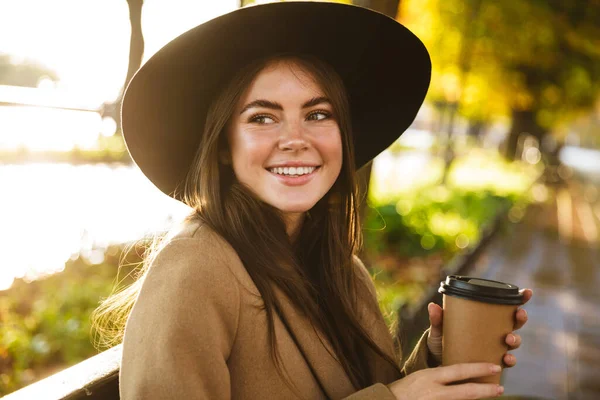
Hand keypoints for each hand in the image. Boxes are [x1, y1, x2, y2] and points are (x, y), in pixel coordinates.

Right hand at [387, 363, 503, 399]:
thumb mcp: (421, 376)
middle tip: (501, 388)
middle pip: (467, 391)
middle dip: (486, 390)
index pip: (459, 370)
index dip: (479, 369)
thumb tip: (458, 373)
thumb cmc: (405, 389)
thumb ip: (439, 375)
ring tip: (491, 395)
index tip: (494, 367)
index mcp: (431, 376)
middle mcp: (435, 392)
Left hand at [426, 288, 533, 367]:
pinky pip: (506, 362)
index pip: (505, 307)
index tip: (527, 292)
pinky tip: (506, 359)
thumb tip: (433, 306)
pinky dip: (509, 360)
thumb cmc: (441, 341)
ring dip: (515, 339)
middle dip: (520, 318)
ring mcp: (495, 347)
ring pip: (514, 342)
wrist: (437, 363)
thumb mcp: (440, 329)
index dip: (520, 299)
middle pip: (514, 323)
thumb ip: (438, 319)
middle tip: (518, 315)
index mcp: (485, 319)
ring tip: (508, 339)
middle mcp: (494, 332)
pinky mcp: (492, 363)